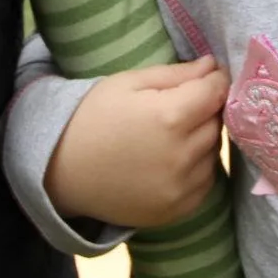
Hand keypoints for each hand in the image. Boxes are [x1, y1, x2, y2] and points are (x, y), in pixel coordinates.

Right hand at [44, 57, 228, 227]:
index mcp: (170, 117)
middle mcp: (182, 156)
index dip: (215, 79)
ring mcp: (180, 188)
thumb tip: (212, 66)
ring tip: (175, 133)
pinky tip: (173, 159)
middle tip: (185, 103)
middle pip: (217, 123)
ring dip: (203, 139)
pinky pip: (205, 182)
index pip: (216, 92)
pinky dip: (198, 168)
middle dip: (207, 109)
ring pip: (213, 153)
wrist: (61, 170)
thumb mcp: (129, 83)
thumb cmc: (92, 117)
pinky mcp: (177, 211)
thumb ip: (176, 74)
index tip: (209, 76)